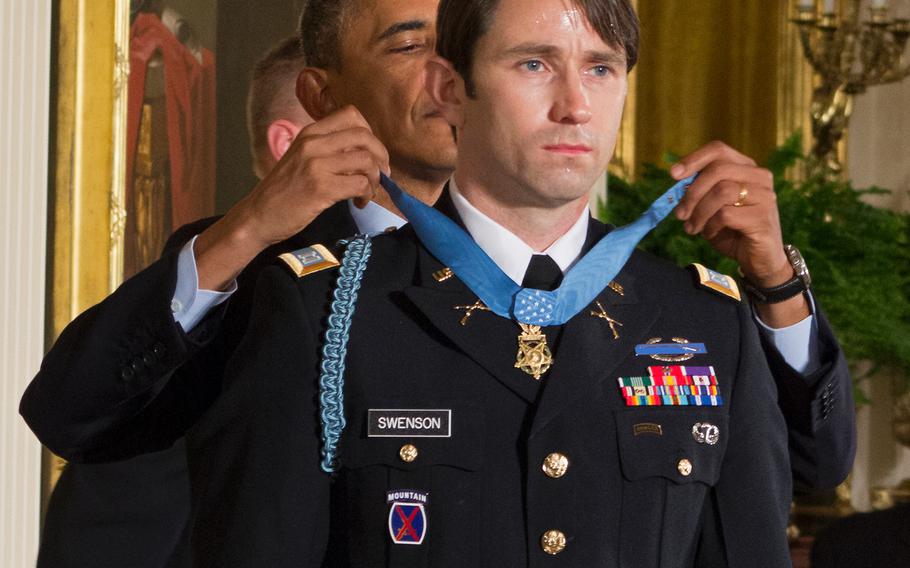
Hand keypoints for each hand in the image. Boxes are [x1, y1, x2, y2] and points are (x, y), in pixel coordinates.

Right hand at [195, 106, 389, 289]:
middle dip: (381, 156)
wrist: (258, 215)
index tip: (371, 153)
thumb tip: (365, 153)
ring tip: (367, 193)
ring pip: (366, 161)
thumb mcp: (301, 158)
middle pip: (364, 136)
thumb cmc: (283, 191)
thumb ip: (328, 150)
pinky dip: (367, 194)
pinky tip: (359, 203)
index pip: (351, 115)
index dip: (370, 133)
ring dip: (375, 179)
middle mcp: (313, 143)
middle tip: (381, 174)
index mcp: (310, 133)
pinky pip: (359, 184)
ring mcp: (316, 165)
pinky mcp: (321, 188)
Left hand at [670, 141, 808, 326]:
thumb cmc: (732, 231)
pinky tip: (710, 234)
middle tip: (679, 213)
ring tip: (692, 228)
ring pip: (722, 191)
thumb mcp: (711, 208)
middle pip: (718, 169)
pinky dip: (711, 225)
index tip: (673, 174)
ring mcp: (765, 196)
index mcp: (745, 169)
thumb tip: (677, 182)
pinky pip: (726, 214)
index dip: (694, 159)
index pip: (719, 150)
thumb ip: (699, 192)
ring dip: (700, 212)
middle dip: (693, 192)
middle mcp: (759, 177)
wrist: (759, 260)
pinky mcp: (763, 217)